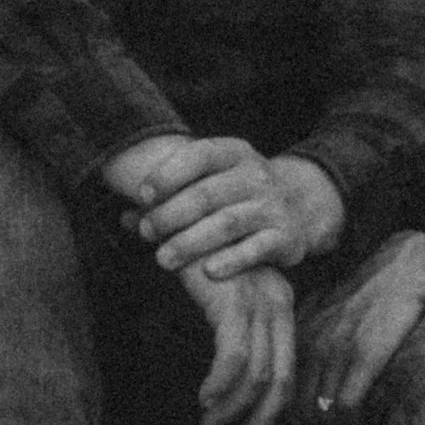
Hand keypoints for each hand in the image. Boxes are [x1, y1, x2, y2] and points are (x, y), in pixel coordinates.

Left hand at [127, 143, 345, 278]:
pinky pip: (256, 249)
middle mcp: (255, 175)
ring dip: (192, 242)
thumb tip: (125, 218)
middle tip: (146, 232)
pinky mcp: (285, 236)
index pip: (200, 154)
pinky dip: (232, 260)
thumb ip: (171, 197)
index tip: (142, 195)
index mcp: (234, 153)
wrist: (299, 205)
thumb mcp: (212, 181)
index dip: (169, 173)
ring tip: (163, 259)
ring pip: (228, 222)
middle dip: (172, 214)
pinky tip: (208, 272)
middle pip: (207, 193)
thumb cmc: (238, 194)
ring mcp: (272, 205)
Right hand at [180, 256, 296, 424]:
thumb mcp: (226, 293)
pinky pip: (234, 359)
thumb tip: (231, 374)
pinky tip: (205, 397)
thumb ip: (234, 328)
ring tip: (211, 424)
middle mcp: (276, 305)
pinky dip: (220, 385)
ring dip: (233, 409)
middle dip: (262, 420)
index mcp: (280, 304)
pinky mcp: (234, 303)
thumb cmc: (198, 255)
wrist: (180, 213)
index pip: (287, 368)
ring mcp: (258, 304)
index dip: (274, 408)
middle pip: (281, 380)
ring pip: (257, 376)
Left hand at [299, 229, 424, 421]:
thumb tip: (310, 375)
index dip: (288, 416)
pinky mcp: (364, 356)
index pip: (282, 387)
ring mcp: (336, 350)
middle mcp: (311, 342)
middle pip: (296, 407)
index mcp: (300, 331)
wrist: (406, 266)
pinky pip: (345, 406)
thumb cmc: (373, 289)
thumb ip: (314, 336)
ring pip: (319, 412)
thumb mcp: (330, 308)